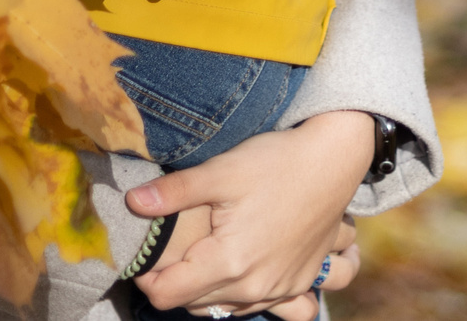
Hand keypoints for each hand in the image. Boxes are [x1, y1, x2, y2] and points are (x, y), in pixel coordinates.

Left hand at [128, 109, 372, 317]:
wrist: (334, 161)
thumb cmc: (276, 162)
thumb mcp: (221, 171)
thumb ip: (173, 192)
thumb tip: (132, 202)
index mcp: (229, 263)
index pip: (166, 294)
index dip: (147, 274)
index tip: (146, 249)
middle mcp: (253, 287)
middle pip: (191, 304)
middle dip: (174, 279)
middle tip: (171, 244)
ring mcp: (279, 289)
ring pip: (224, 309)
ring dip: (206, 289)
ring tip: (202, 252)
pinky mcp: (297, 284)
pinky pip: (260, 307)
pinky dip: (241, 295)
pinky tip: (237, 268)